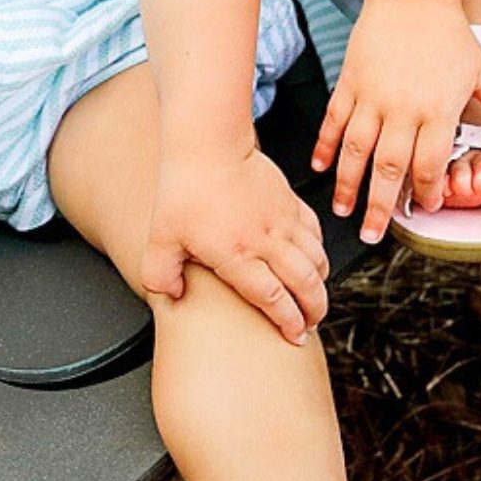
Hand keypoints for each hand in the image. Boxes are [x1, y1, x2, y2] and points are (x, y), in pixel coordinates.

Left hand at [140, 147, 331, 341]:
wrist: (209, 144)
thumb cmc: (185, 187)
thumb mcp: (160, 237)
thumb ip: (160, 274)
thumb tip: (172, 296)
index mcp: (237, 255)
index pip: (273, 298)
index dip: (288, 321)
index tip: (294, 336)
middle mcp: (266, 241)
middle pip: (305, 284)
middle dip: (314, 310)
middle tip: (311, 323)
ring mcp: (282, 220)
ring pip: (316, 259)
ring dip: (320, 283)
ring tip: (314, 297)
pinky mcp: (289, 201)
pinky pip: (315, 231)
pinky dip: (319, 250)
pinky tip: (313, 259)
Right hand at [313, 0, 480, 244]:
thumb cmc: (450, 34)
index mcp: (438, 110)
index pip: (429, 165)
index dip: (426, 192)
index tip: (425, 207)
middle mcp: (403, 108)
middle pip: (390, 168)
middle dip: (381, 206)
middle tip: (374, 235)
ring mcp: (372, 96)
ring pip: (355, 150)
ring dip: (348, 185)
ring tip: (344, 211)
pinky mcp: (350, 82)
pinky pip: (334, 121)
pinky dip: (325, 146)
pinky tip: (320, 168)